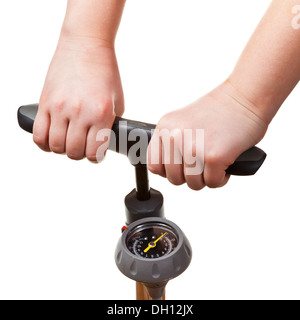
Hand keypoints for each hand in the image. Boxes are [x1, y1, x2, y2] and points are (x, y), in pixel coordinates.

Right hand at [33, 35, 123, 161]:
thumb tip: (103, 143)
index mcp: (101, 113)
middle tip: (83, 147)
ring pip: (55, 146)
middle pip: (73, 152)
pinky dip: (44, 143)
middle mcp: (80, 112)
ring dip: (62, 149)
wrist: (87, 45)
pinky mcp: (45, 102)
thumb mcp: (118, 101)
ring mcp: (60, 107)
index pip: (94, 152)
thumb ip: (110, 125)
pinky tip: (51, 138)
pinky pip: (38, 134)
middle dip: (80, 154)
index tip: (96, 154)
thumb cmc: (105, 72)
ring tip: (68, 141)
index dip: (95, 158)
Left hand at [147, 81, 267, 189]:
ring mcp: (193, 148)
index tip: (181, 167)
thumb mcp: (182, 122)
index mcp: (164, 128)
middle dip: (190, 176)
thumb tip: (165, 170)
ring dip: (206, 179)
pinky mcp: (214, 156)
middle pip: (174, 178)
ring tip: (214, 165)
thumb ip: (170, 142)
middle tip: (202, 165)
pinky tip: (225, 166)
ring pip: (193, 184)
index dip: (169, 171)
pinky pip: (212, 183)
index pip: (154, 165)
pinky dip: (221, 179)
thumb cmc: (218, 110)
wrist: (245, 96)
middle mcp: (175, 138)